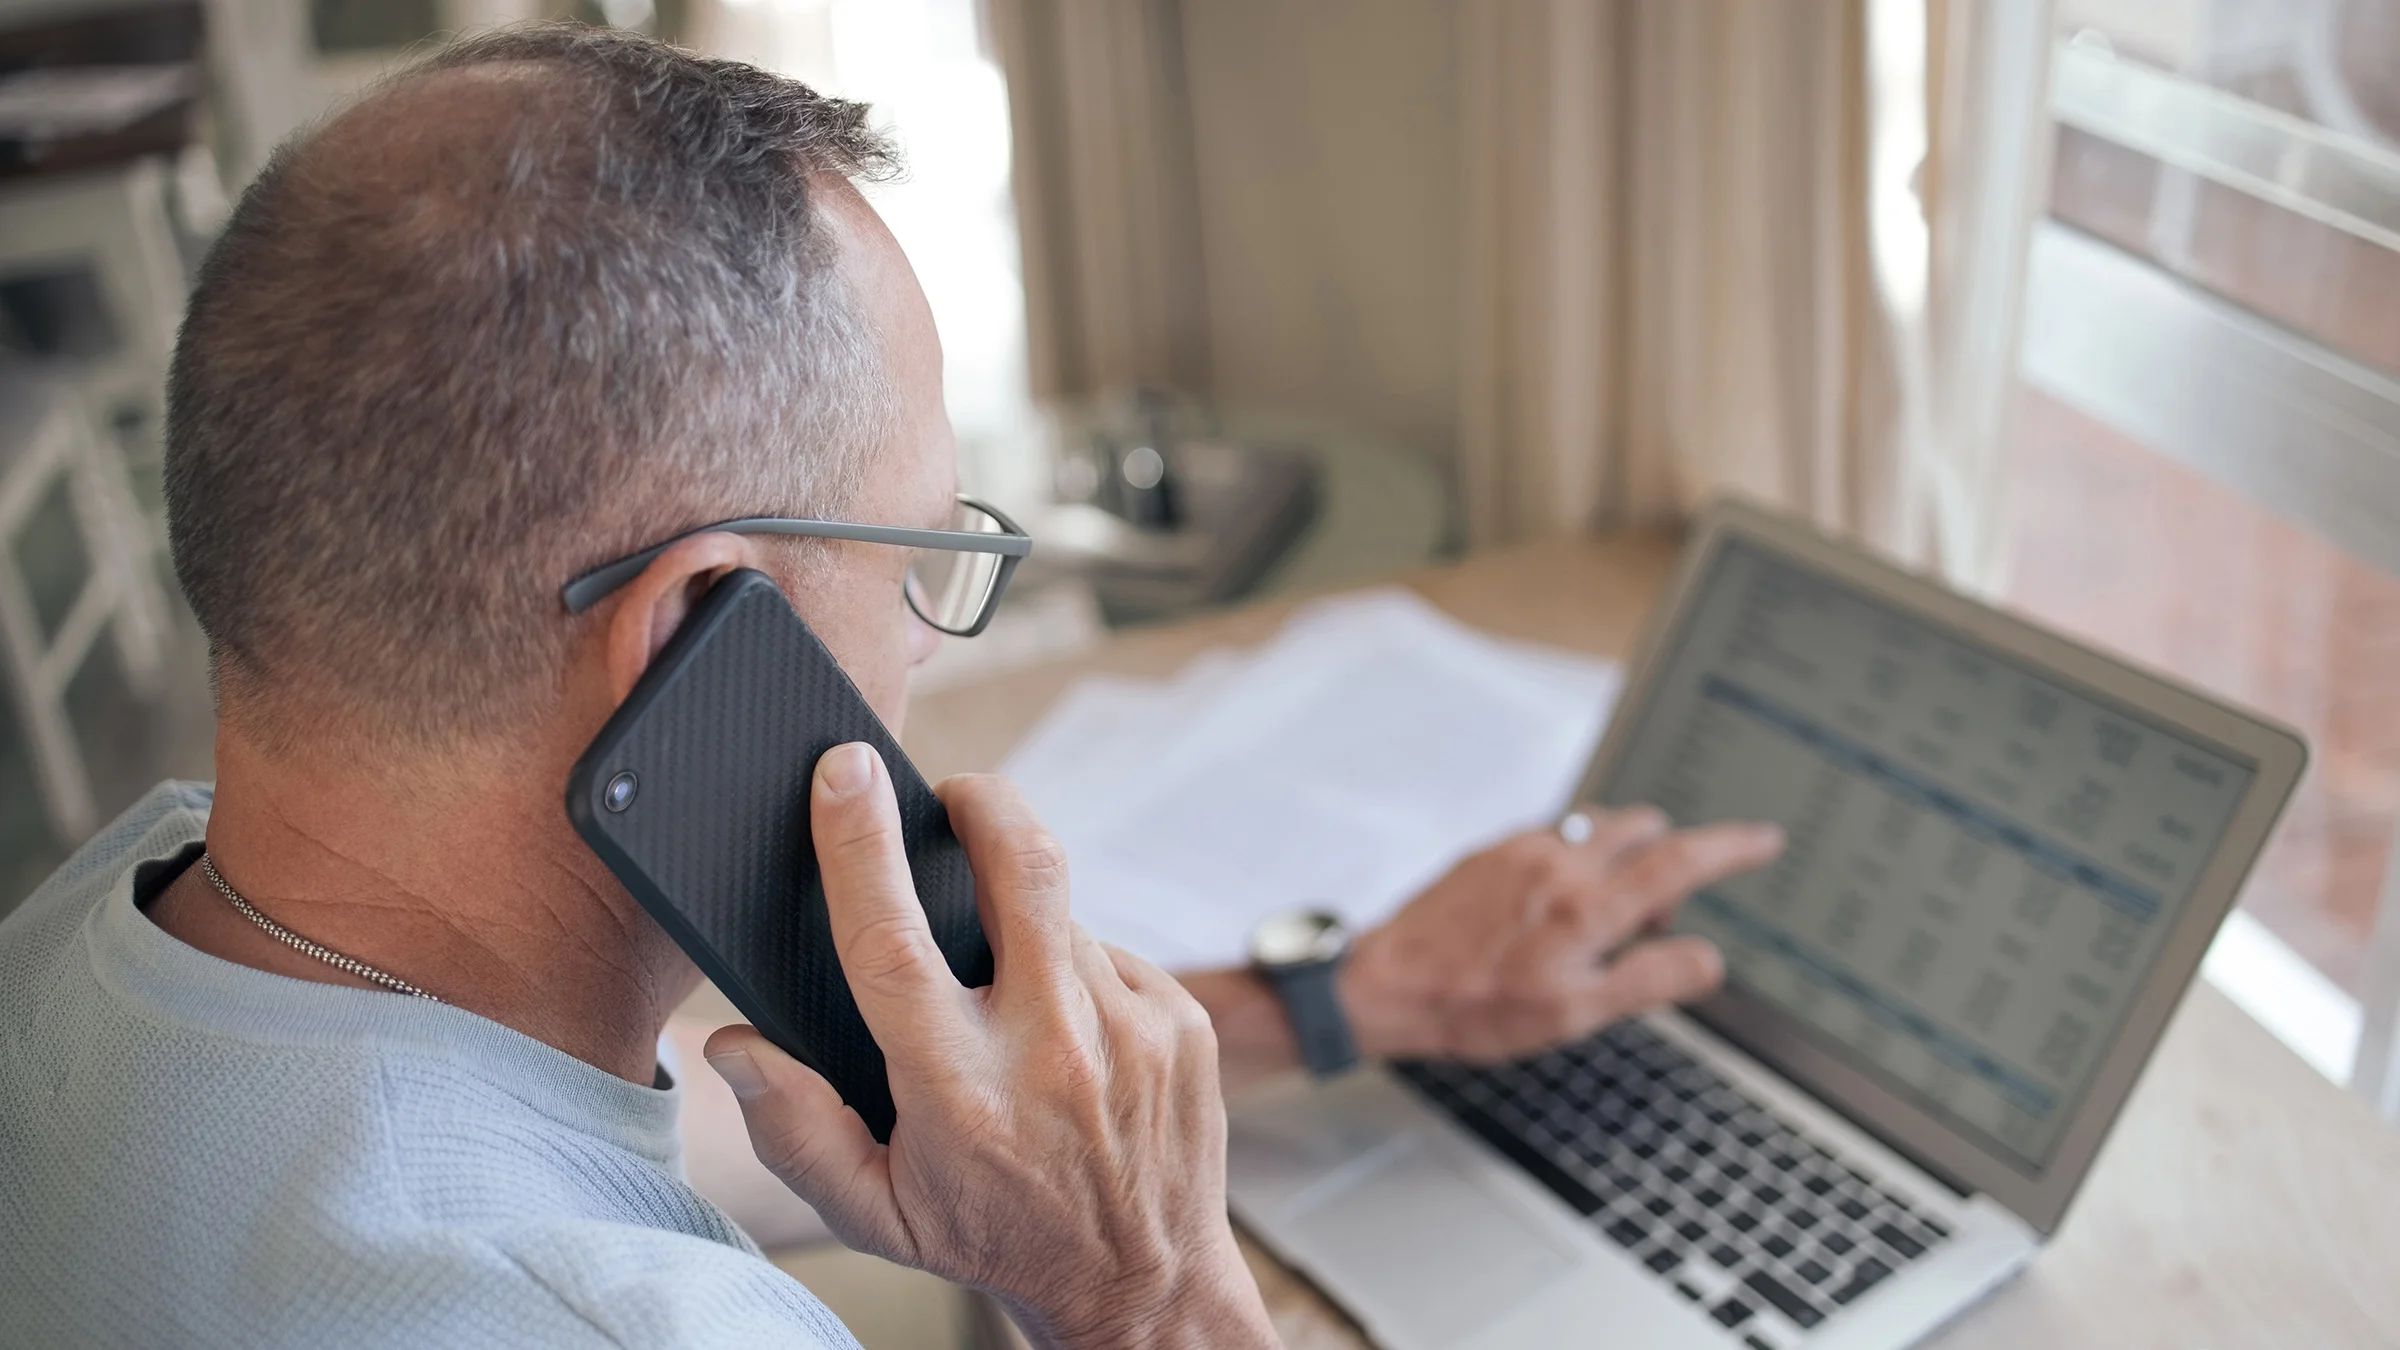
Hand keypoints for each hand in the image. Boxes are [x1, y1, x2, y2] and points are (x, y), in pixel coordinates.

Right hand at [703, 745, 1274, 1349]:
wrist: (1145, 1285)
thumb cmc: (993, 1240)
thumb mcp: (874, 1214)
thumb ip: (794, 1131)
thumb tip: (735, 1046)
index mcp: (959, 1091)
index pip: (891, 939)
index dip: (858, 843)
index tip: (842, 770)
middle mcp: (1052, 1049)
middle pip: (1020, 863)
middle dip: (980, 802)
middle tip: (950, 797)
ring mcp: (1131, 1029)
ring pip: (1063, 912)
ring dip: (1025, 922)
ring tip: (1007, 990)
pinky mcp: (1183, 1021)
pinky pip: (1111, 955)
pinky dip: (1079, 972)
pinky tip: (1071, 1033)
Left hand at [1338, 808, 1783, 1062]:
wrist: (1383, 986)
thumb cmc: (1471, 1008)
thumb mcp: (1572, 1016)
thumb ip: (1647, 981)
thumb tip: (1707, 960)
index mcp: (1586, 907)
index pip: (1681, 861)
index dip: (1732, 847)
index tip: (1763, 840)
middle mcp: (1558, 863)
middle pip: (1645, 833)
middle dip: (1667, 864)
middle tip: (1649, 922)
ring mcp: (1521, 849)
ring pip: (1600, 830)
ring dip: (1621, 860)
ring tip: (1597, 922)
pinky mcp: (1492, 849)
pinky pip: (1556, 837)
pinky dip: (1576, 860)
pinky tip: (1549, 910)